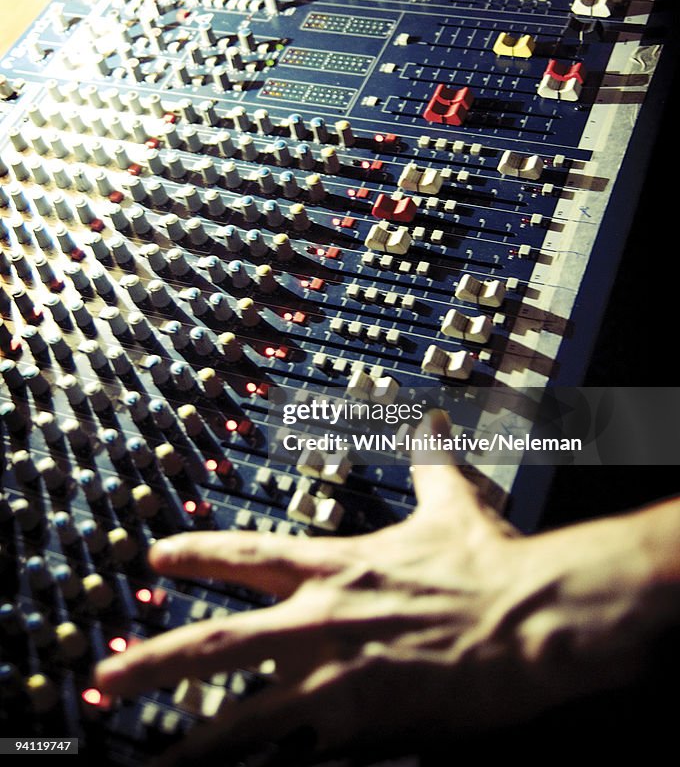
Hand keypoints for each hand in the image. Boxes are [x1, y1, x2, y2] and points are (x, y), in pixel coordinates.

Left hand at [95, 412, 679, 764]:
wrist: (531, 620)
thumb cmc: (490, 562)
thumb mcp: (452, 502)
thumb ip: (429, 460)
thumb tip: (428, 419)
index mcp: (336, 564)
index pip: (247, 554)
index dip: (196, 555)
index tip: (156, 557)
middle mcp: (321, 618)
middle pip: (218, 643)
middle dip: (156, 662)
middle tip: (106, 678)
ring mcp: (335, 676)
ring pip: (243, 716)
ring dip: (192, 742)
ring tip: (148, 762)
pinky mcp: (360, 726)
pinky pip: (300, 755)